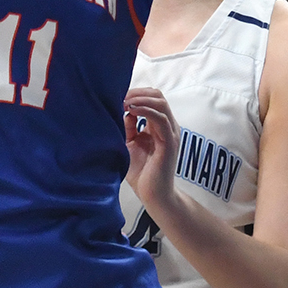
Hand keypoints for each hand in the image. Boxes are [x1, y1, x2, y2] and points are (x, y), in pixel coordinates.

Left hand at [122, 88, 181, 214]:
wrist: (152, 195)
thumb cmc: (141, 172)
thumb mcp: (130, 144)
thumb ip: (128, 127)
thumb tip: (124, 109)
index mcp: (159, 125)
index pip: (152, 97)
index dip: (135, 92)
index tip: (117, 95)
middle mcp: (168, 126)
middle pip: (157, 95)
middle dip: (137, 92)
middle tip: (119, 96)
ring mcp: (170, 133)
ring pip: (160, 103)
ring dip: (140, 98)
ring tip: (124, 102)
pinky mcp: (169, 143)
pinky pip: (161, 119)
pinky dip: (146, 110)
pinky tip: (131, 110)